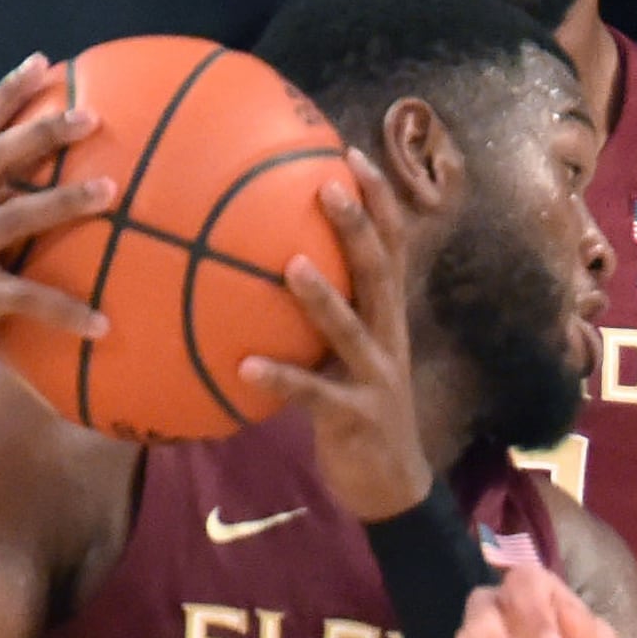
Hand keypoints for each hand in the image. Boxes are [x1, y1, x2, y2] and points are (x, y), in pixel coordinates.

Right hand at [0, 55, 112, 434]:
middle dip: (40, 131)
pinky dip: (66, 310)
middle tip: (92, 114)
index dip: (3, 96)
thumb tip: (46, 209)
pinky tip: (103, 325)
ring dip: (64, 199)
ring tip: (113, 191)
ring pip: (11, 216)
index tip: (41, 64)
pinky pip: (24, 299)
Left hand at [240, 152, 432, 519]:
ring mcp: (375, 377)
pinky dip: (280, 379)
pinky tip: (244, 366)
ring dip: (322, 298)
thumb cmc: (356, 409)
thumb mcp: (345, 352)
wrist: (391, 485)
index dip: (378, 200)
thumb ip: (320, 311)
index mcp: (386, 315)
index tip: (352, 152)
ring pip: (352, 329)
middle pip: (379, 273)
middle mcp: (387, 337)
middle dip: (358, 229)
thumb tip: (270, 261)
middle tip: (327, 188)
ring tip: (291, 268)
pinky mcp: (356, 417)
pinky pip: (313, 394)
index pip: (391, 246)